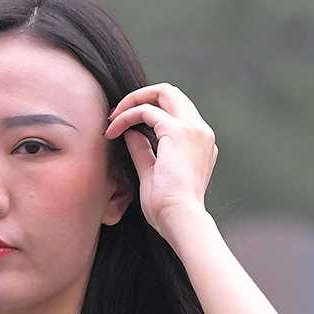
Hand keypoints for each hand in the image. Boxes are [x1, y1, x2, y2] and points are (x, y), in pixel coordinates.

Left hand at [102, 81, 217, 240]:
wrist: (181, 220)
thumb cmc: (168, 208)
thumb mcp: (152, 174)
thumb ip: (144, 151)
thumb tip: (130, 133)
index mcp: (200, 143)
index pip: (176, 111)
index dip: (149, 111)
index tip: (126, 125)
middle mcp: (200, 131)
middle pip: (172, 93)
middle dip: (141, 96)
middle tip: (117, 112)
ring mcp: (192, 129)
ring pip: (162, 92)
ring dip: (133, 100)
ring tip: (112, 118)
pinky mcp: (177, 132)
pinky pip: (146, 111)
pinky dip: (126, 116)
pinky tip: (112, 131)